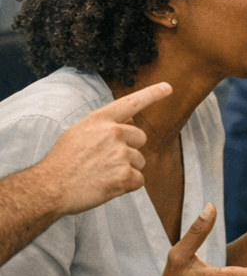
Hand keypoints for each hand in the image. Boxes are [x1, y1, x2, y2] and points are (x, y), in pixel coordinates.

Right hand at [38, 82, 171, 216]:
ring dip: (126, 169)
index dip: (152, 94)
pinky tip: (107, 186)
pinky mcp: (125, 175)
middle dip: (129, 150)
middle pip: (141, 138)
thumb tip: (130, 120)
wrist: (49, 188)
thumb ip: (105, 126)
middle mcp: (113, 133)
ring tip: (101, 174)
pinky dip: (127, 186)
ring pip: (140, 160)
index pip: (131, 102)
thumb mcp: (79, 133)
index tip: (168, 87)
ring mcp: (120, 154)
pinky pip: (139, 180)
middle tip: (105, 161)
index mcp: (100, 120)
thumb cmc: (63, 162)